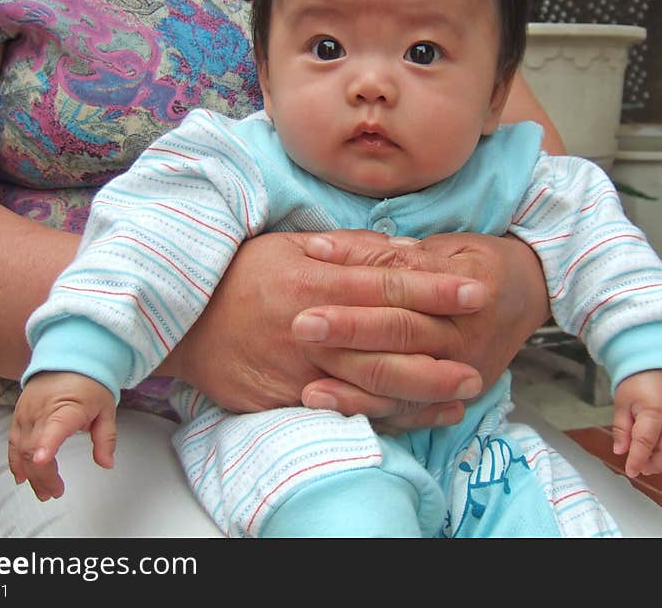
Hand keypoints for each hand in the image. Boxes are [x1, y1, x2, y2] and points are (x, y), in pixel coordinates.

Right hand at [8, 372, 116, 500]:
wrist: (68, 359)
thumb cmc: (89, 384)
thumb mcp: (106, 409)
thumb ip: (106, 438)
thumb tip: (107, 463)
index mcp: (66, 407)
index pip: (54, 426)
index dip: (47, 444)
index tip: (44, 459)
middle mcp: (41, 411)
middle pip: (35, 449)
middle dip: (44, 476)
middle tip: (56, 492)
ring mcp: (26, 414)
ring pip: (21, 450)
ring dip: (31, 474)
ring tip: (44, 492)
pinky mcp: (18, 415)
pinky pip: (13, 442)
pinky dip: (16, 462)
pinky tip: (22, 477)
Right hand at [167, 228, 547, 429]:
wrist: (182, 321)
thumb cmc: (238, 277)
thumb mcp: (286, 246)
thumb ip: (345, 248)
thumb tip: (398, 247)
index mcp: (316, 282)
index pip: (387, 284)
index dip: (435, 289)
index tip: (474, 292)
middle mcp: (312, 328)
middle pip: (387, 341)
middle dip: (439, 350)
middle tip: (480, 359)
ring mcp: (299, 369)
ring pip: (371, 383)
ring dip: (421, 390)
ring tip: (461, 392)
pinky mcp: (284, 399)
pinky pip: (341, 411)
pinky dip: (381, 415)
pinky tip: (413, 416)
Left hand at [300, 231, 551, 416]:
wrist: (529, 296)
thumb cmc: (480, 263)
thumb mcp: (448, 245)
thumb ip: (395, 252)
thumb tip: (331, 248)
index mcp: (465, 289)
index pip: (403, 280)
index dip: (357, 271)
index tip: (313, 262)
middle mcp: (466, 336)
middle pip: (401, 332)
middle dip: (349, 330)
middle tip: (301, 325)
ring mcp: (462, 372)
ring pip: (403, 382)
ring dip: (354, 387)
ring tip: (311, 388)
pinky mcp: (452, 397)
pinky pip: (407, 412)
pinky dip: (369, 411)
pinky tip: (333, 409)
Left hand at [612, 369, 661, 478]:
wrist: (659, 365)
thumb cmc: (638, 381)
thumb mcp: (622, 403)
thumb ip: (621, 428)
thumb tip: (620, 450)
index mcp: (654, 413)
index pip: (645, 443)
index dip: (637, 460)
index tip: (631, 471)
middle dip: (655, 464)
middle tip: (640, 468)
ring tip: (647, 462)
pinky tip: (658, 452)